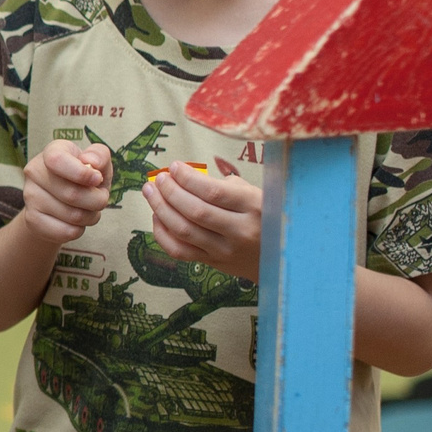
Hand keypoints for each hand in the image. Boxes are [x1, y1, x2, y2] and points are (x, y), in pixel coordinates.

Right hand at [19, 139, 111, 243]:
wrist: (60, 201)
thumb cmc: (83, 178)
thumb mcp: (97, 163)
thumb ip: (99, 155)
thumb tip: (91, 163)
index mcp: (51, 152)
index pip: (57, 160)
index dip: (81, 173)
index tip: (97, 179)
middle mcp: (34, 171)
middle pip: (72, 194)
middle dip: (97, 201)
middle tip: (100, 199)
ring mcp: (30, 196)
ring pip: (72, 215)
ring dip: (91, 216)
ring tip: (88, 210)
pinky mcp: (31, 219)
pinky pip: (65, 231)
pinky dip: (79, 230)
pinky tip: (76, 222)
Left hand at [147, 159, 261, 279]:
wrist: (281, 259)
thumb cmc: (264, 217)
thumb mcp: (257, 195)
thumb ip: (226, 185)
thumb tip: (188, 175)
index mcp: (255, 207)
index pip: (214, 192)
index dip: (188, 178)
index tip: (174, 167)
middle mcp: (240, 231)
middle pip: (195, 211)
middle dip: (170, 192)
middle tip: (159, 179)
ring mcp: (226, 250)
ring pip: (184, 231)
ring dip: (161, 209)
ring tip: (150, 191)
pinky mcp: (214, 264)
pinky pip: (180, 251)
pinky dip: (162, 234)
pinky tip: (156, 217)